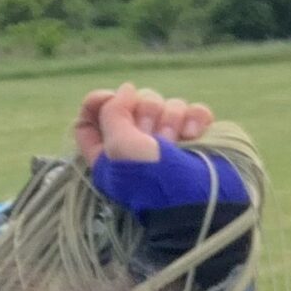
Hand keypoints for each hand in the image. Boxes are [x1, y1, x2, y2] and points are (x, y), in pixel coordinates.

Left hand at [73, 83, 215, 168]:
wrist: (201, 199)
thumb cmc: (153, 179)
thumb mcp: (119, 147)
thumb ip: (113, 112)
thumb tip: (125, 90)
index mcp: (107, 155)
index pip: (89, 119)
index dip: (98, 103)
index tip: (110, 98)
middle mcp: (134, 146)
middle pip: (132, 104)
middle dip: (144, 113)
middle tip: (152, 136)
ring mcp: (167, 142)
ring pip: (165, 105)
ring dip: (171, 119)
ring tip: (175, 142)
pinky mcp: (195, 137)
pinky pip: (193, 110)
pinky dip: (195, 117)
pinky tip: (195, 133)